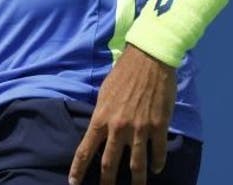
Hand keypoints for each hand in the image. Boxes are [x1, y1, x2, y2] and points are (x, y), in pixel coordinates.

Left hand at [69, 46, 176, 184]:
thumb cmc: (123, 73)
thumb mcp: (104, 93)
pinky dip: (157, 164)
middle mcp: (118, 128)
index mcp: (100, 118)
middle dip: (106, 182)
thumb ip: (102, 114)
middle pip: (109, 164)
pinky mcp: (158, 126)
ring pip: (136, 165)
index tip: (74, 183)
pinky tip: (156, 170)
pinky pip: (157, 152)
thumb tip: (99, 130)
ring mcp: (139, 129)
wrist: (148, 60)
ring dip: (136, 180)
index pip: (85, 150)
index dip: (78, 170)